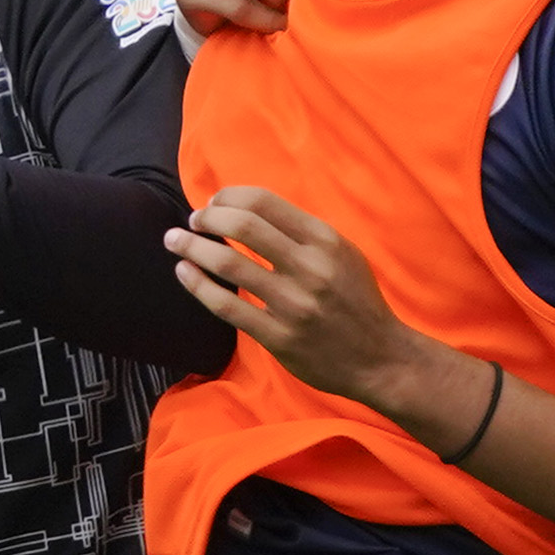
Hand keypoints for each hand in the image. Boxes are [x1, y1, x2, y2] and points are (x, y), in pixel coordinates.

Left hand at [163, 186, 465, 429]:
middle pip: (243, 226)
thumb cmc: (355, 300)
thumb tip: (245, 210)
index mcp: (325, 240)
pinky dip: (198, 285)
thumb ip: (301, 233)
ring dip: (192, 247)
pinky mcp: (280, 337)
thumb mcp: (342, 253)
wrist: (381, 358)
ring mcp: (294, 304)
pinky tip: (184, 272)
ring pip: (228, 265)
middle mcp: (311, 268)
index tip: (212, 203)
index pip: (264, 202)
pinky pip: (228, 307)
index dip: (228, 197)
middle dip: (207, 217)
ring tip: (174, 241)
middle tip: (192, 221)